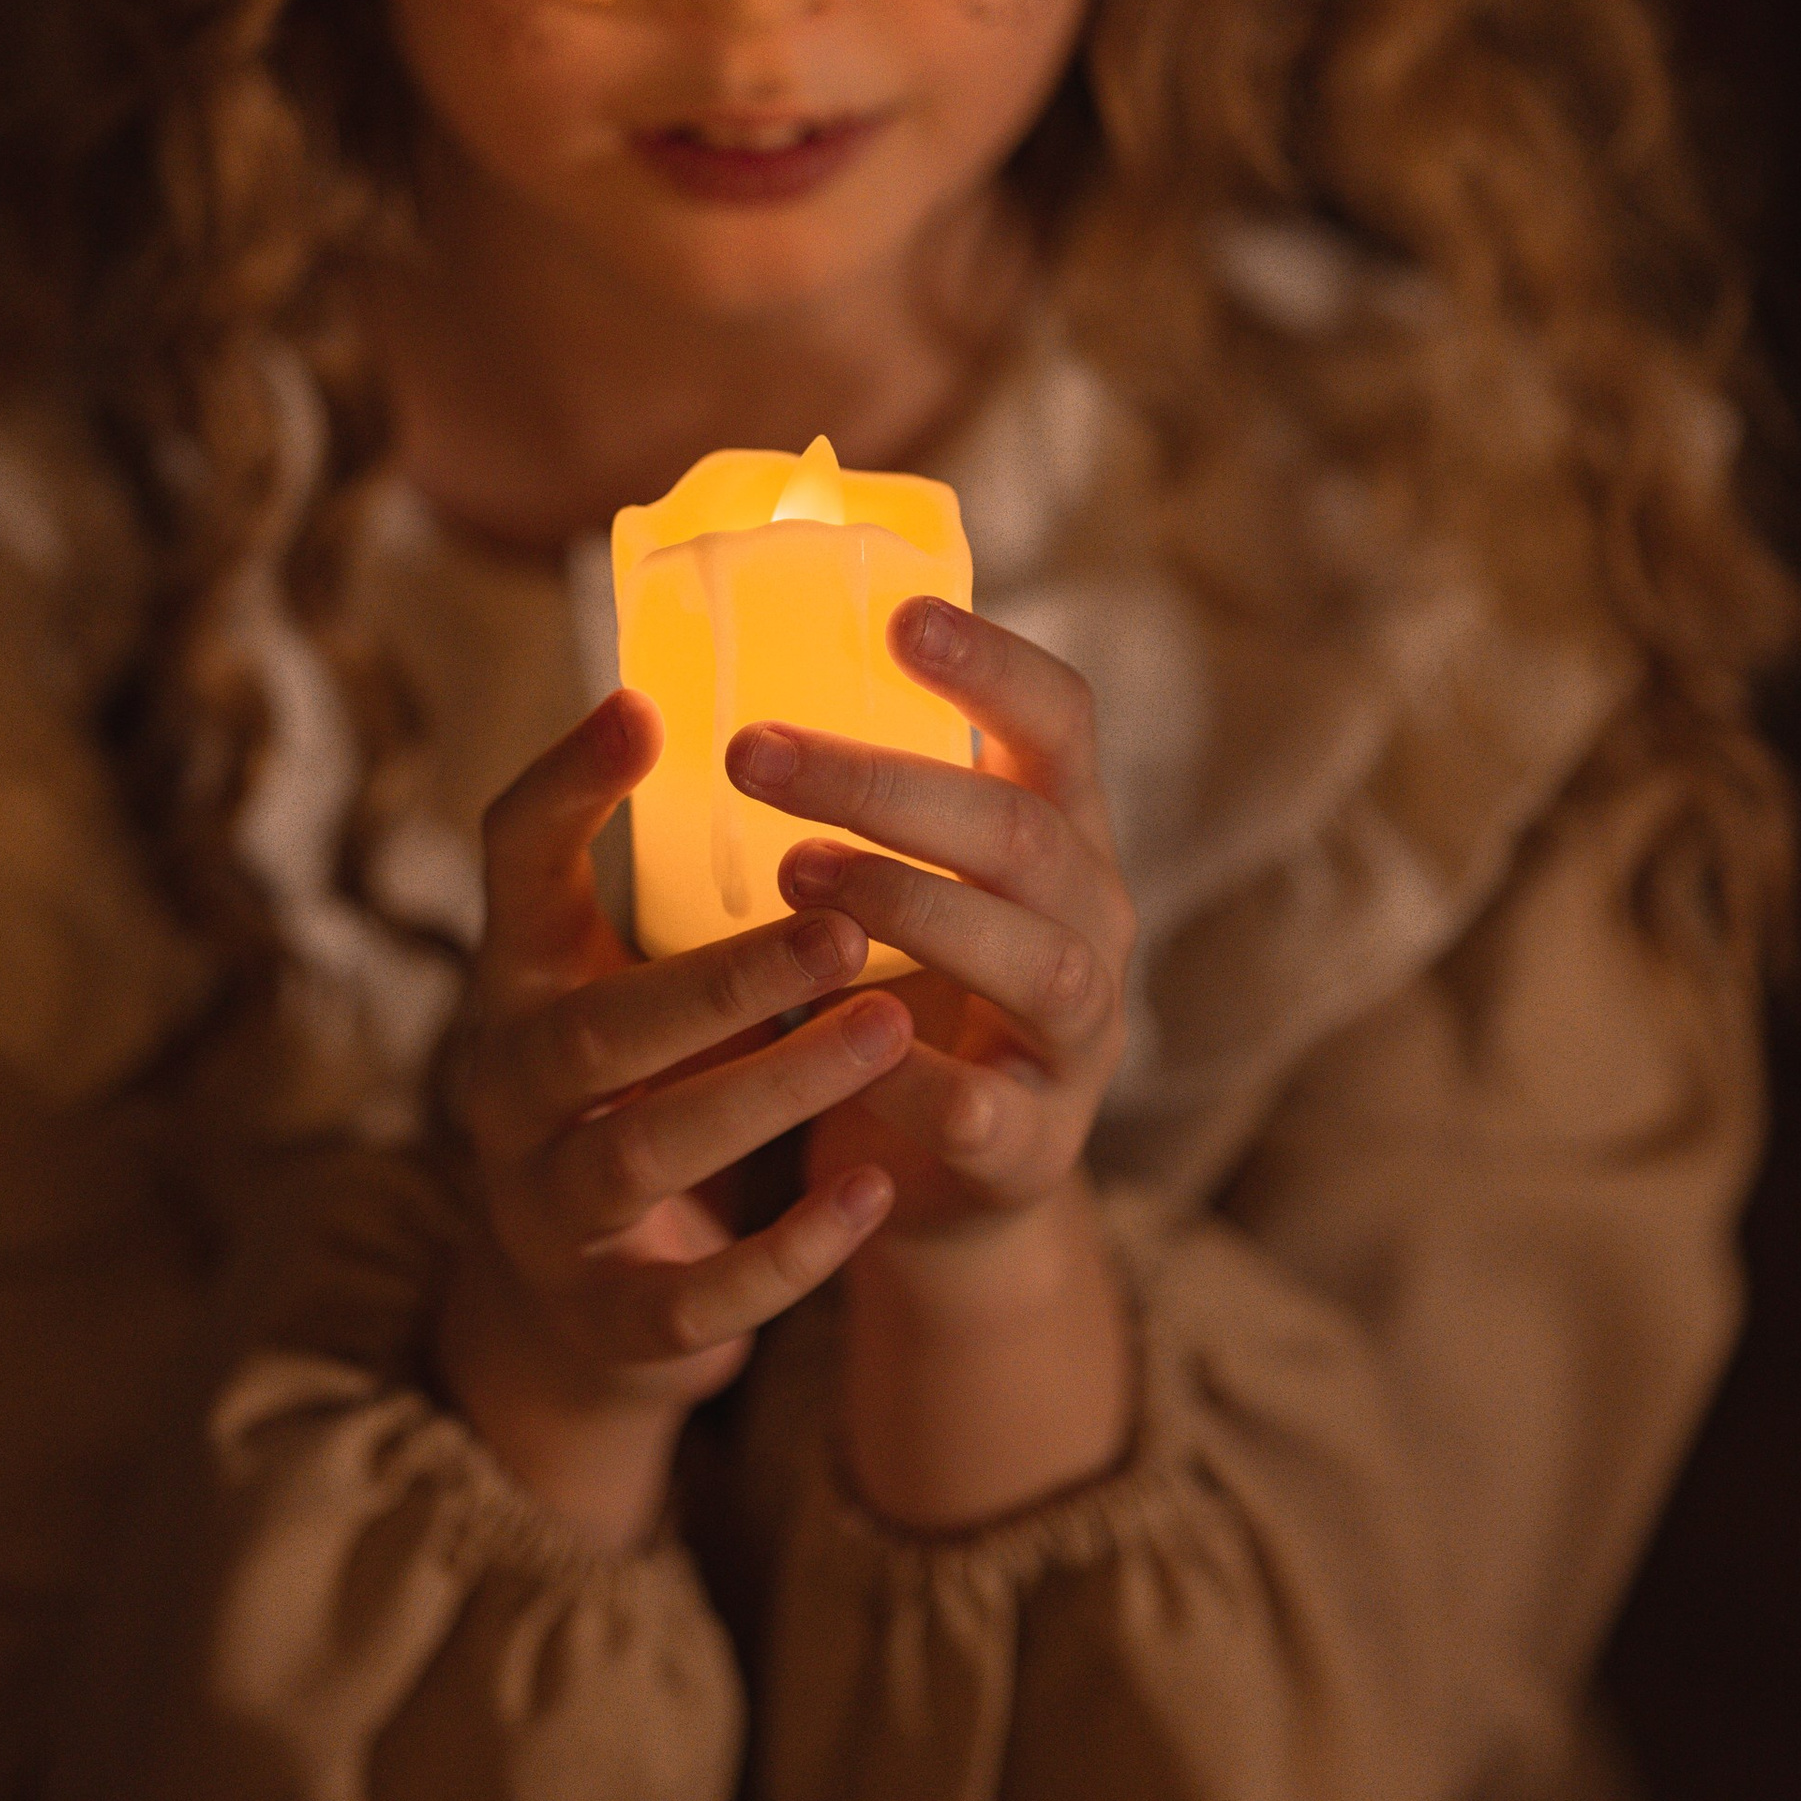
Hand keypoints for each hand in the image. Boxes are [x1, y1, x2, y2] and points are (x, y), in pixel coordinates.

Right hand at [443, 689, 910, 1436]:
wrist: (590, 1297)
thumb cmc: (639, 1080)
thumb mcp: (628, 964)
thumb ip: (675, 863)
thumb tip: (768, 692)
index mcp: (519, 976)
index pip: (510, 862)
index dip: (564, 787)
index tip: (647, 709)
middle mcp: (510, 1088)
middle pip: (592, 1031)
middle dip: (720, 978)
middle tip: (841, 926)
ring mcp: (550, 1213)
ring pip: (643, 1156)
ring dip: (769, 1091)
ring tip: (885, 1030)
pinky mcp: (613, 1323)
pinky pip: (693, 1300)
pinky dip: (786, 1251)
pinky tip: (871, 1190)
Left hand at [722, 597, 1135, 1242]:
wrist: (939, 1182)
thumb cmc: (900, 989)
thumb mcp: (902, 875)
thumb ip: (863, 789)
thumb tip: (707, 661)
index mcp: (1060, 838)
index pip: (1061, 722)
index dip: (994, 665)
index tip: (899, 618)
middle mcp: (1093, 926)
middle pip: (1025, 834)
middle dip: (889, 786)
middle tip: (752, 753)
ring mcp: (1077, 1043)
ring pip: (1036, 959)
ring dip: (912, 906)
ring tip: (791, 873)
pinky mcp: (1031, 1149)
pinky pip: (982, 1108)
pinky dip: (908, 1075)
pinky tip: (832, 1034)